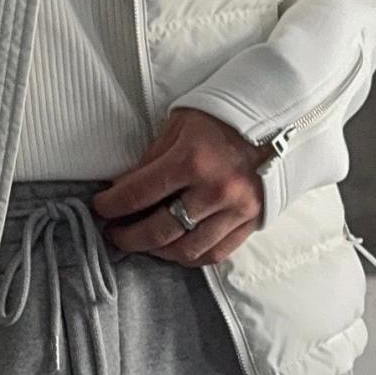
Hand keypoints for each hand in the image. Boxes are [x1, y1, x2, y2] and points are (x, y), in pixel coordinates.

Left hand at [90, 107, 266, 266]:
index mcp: (192, 160)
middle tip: (114, 234)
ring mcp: (236, 211)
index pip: (137, 194)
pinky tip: (174, 249)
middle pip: (159, 231)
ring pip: (186, 250)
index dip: (111, 206)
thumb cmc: (221, 118)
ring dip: (157, 252)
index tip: (100, 209)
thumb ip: (150, 160)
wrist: (275, 119)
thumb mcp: (178, 127)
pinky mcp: (250, 223)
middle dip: (128, 237)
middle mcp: (215, 190)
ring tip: (142, 243)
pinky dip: (188, 256)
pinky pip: (213, 254)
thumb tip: (122, 190)